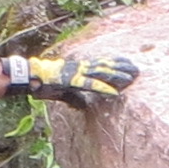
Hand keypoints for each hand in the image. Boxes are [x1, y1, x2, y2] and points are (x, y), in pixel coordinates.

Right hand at [12, 50, 140, 101]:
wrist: (30, 77)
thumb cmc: (44, 84)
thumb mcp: (64, 92)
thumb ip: (76, 97)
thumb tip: (84, 105)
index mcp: (79, 67)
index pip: (101, 63)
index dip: (116, 63)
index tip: (129, 62)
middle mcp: (80, 67)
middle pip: (106, 66)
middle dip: (122, 67)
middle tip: (138, 69)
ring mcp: (77, 73)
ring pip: (102, 73)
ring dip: (117, 76)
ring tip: (132, 78)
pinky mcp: (72, 81)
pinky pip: (90, 85)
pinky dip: (103, 88)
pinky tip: (115, 92)